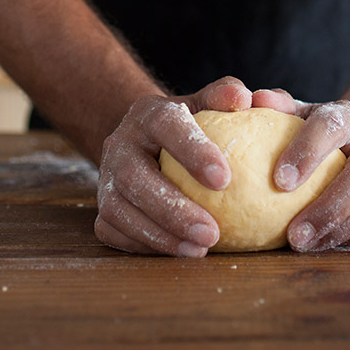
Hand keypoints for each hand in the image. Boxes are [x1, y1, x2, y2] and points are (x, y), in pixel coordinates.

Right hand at [95, 77, 253, 256]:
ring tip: (201, 249)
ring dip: (161, 235)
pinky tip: (181, 253)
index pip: (166, 125)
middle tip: (212, 232)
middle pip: (135, 177)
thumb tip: (246, 99)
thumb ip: (227, 95)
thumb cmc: (192, 122)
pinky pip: (115, 232)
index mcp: (149, 113)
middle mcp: (120, 143)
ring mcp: (106, 178)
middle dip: (173, 209)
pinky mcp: (103, 208)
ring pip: (120, 210)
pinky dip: (146, 246)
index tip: (224, 179)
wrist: (147, 139)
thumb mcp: (208, 102)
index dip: (192, 151)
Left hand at [252, 90, 349, 249]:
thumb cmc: (323, 132)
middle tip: (293, 232)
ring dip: (340, 229)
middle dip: (329, 206)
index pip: (331, 127)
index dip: (308, 151)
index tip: (279, 181)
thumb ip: (280, 106)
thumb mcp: (303, 113)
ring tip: (303, 244)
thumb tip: (255, 99)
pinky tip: (323, 246)